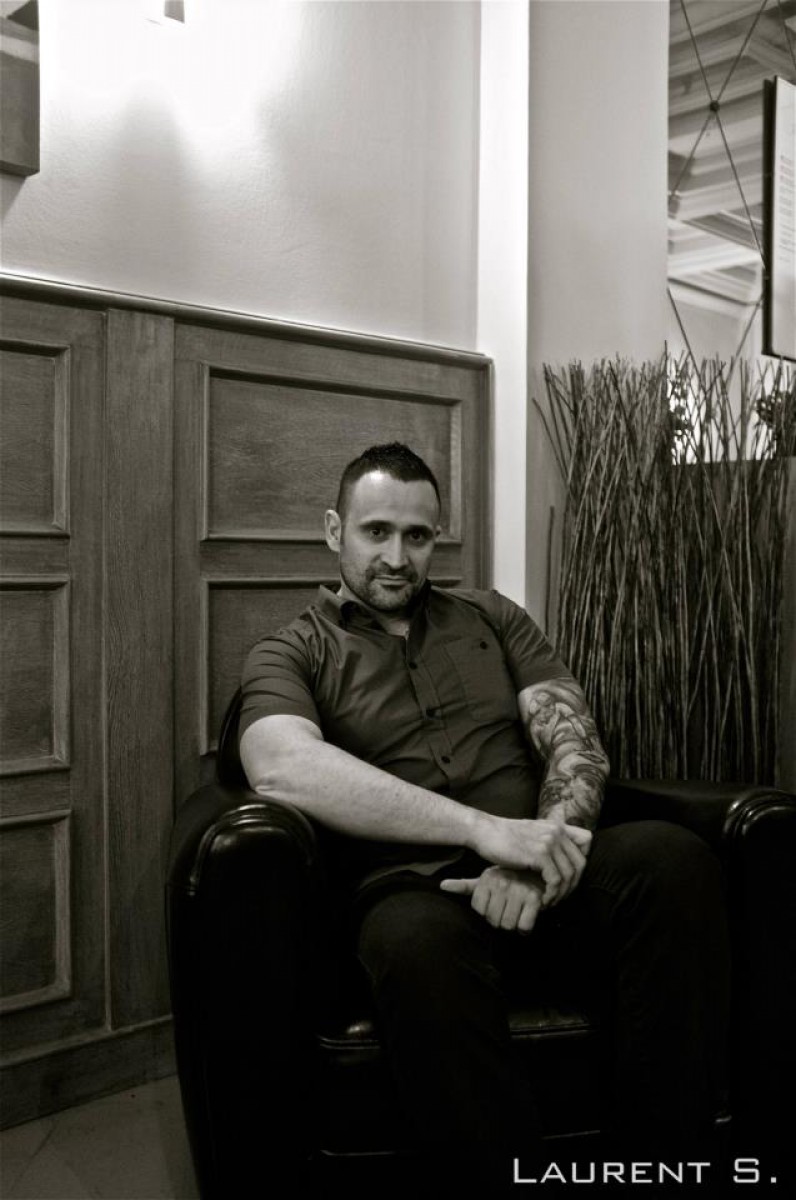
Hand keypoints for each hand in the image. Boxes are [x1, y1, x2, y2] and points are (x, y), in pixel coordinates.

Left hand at [440, 867, 544, 933]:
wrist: (541, 872)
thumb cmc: (511, 877)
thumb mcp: (487, 879)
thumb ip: (465, 886)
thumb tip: (442, 886)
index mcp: (488, 878)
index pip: (479, 910)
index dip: (488, 911)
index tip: (498, 902)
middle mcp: (502, 882)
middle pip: (493, 920)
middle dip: (501, 919)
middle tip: (510, 908)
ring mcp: (519, 890)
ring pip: (508, 925)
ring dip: (514, 924)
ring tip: (519, 911)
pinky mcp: (535, 899)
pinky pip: (524, 926)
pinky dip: (526, 927)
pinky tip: (528, 916)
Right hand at [467, 814, 590, 905]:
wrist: (484, 832)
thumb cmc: (505, 837)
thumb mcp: (532, 832)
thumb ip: (549, 839)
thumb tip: (563, 856)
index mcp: (557, 826)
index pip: (587, 841)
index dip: (581, 860)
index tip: (568, 875)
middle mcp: (556, 832)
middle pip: (580, 863)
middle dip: (573, 884)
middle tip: (560, 896)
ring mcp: (549, 842)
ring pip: (569, 875)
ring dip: (561, 893)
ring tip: (550, 901)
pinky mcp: (539, 854)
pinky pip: (556, 880)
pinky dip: (551, 894)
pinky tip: (542, 900)